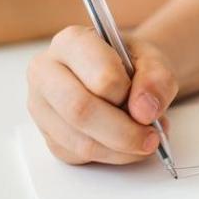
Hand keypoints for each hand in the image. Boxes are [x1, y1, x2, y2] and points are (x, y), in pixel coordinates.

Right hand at [26, 25, 176, 165]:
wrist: (122, 74)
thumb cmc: (131, 63)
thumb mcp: (154, 60)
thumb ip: (156, 79)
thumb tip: (145, 111)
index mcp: (70, 42)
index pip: (100, 76)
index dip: (128, 95)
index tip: (147, 103)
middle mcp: (46, 71)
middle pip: (81, 111)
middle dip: (124, 132)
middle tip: (151, 137)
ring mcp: (41, 106)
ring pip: (80, 140)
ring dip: (121, 148)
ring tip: (145, 139)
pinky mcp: (48, 135)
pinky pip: (79, 155)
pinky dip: (112, 156)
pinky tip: (126, 145)